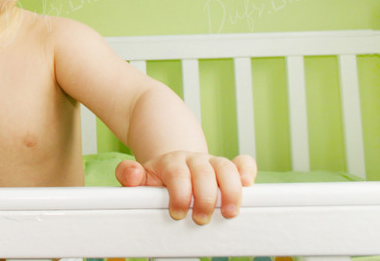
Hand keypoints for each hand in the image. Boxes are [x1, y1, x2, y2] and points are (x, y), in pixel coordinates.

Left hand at [115, 152, 256, 224]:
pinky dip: (247, 171)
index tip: (177, 214)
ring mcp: (212, 163)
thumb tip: (132, 174)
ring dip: (230, 190)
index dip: (179, 194)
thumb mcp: (141, 177)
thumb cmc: (157, 178)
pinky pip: (243, 163)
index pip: (177, 174)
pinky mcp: (228, 168)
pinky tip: (248, 185)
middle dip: (204, 197)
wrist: (171, 162)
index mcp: (171, 162)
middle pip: (203, 172)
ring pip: (225, 167)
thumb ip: (130, 175)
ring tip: (228, 212)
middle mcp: (193, 160)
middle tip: (200, 219)